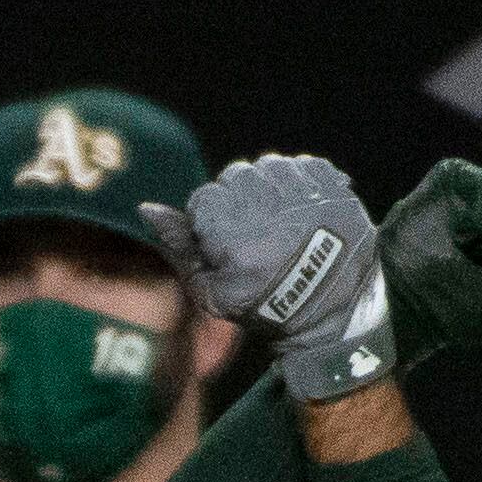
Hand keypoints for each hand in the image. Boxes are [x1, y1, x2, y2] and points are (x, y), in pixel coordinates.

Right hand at [141, 154, 393, 402]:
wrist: (332, 316)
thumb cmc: (265, 306)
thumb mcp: (212, 291)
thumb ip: (179, 248)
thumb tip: (146, 208)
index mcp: (231, 230)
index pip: (204, 200)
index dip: (212, 225)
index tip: (232, 249)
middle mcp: (266, 203)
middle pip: (236, 177)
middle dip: (240, 203)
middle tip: (258, 238)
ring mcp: (304, 192)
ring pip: (270, 166)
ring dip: (270, 189)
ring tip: (282, 224)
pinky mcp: (334, 188)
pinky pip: (305, 165)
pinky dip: (302, 183)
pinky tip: (304, 212)